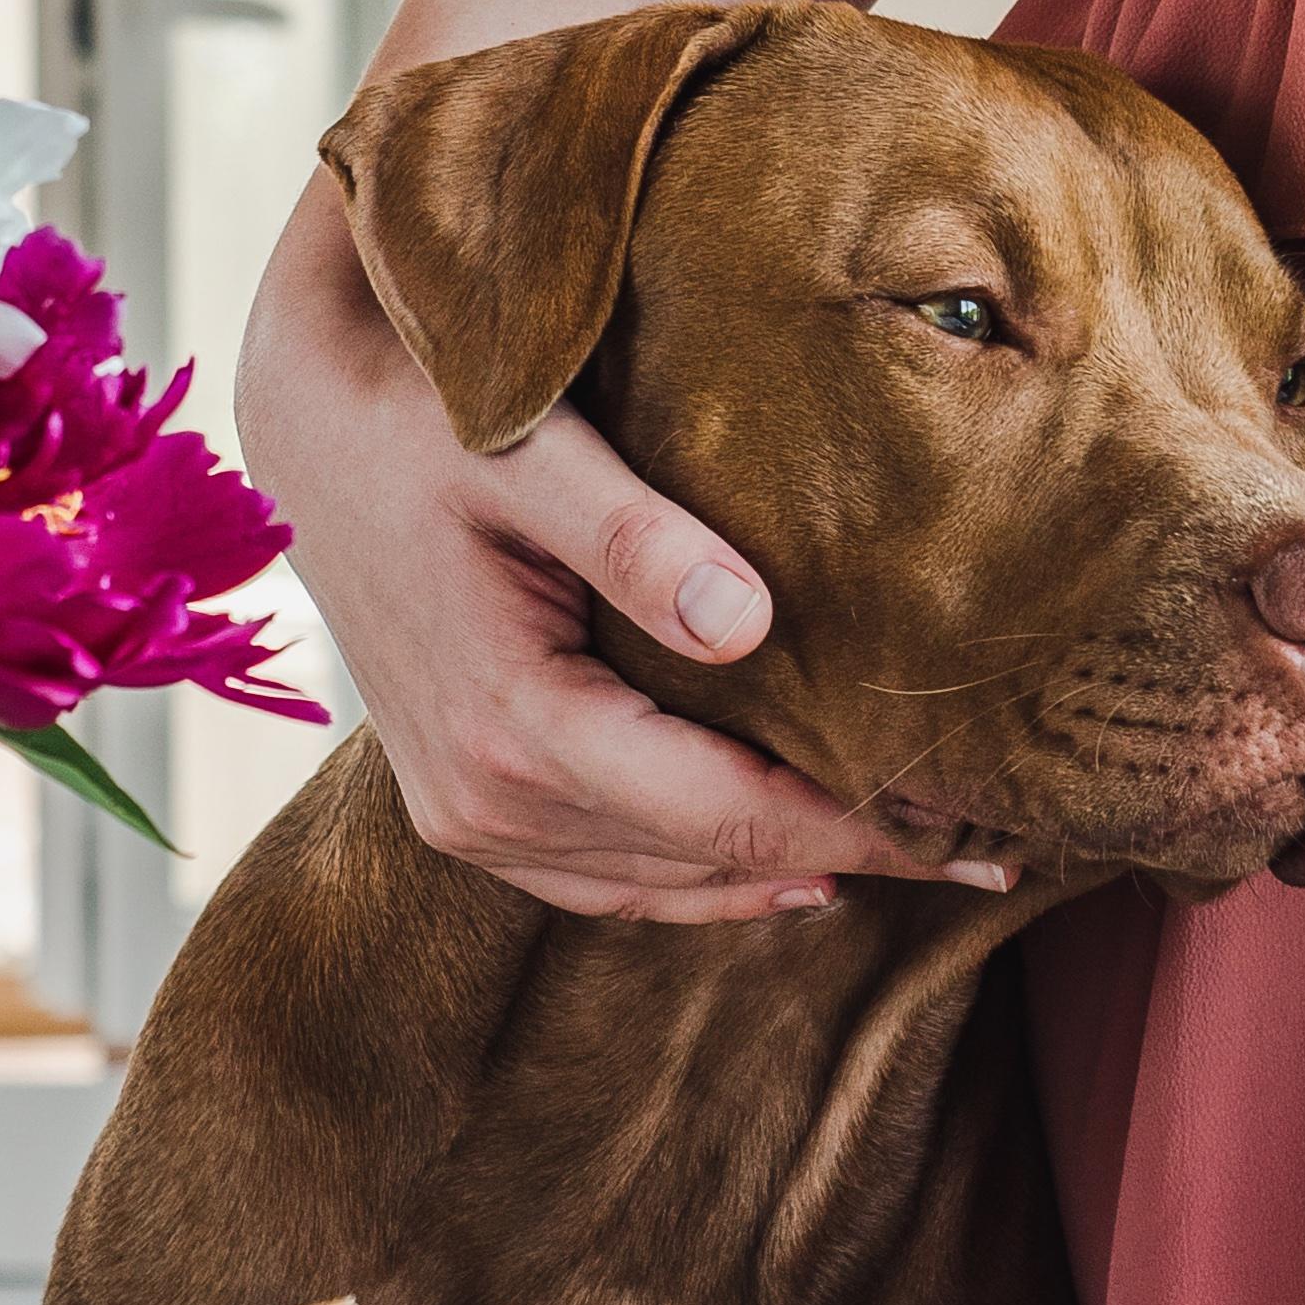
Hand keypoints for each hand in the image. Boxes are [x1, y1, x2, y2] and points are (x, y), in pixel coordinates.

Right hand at [237, 185, 1007, 920]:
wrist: (311, 427)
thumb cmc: (427, 417)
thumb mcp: (528, 452)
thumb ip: (635, 536)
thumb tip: (750, 623)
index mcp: (511, 726)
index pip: (728, 815)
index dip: (862, 829)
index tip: (978, 829)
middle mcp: (480, 801)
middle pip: (708, 864)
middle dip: (853, 856)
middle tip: (993, 846)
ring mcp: (464, 817)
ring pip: (661, 887)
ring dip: (785, 875)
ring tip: (921, 855)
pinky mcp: (461, 809)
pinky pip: (603, 880)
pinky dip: (701, 882)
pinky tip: (790, 873)